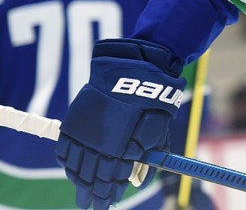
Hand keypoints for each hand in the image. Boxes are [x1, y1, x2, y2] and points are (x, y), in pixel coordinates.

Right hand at [55, 39, 185, 209]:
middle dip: (92, 193)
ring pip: (75, 166)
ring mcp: (83, 133)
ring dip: (78, 180)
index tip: (109, 203)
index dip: (108, 194)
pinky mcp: (74, 122)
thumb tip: (138, 182)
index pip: (109, 181)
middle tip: (92, 205)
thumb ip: (148, 160)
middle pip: (90, 178)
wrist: (132, 71)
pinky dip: (67, 161)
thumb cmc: (151, 103)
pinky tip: (71, 168)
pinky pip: (64, 148)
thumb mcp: (158, 134)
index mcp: (118, 150)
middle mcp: (97, 145)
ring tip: (82, 190)